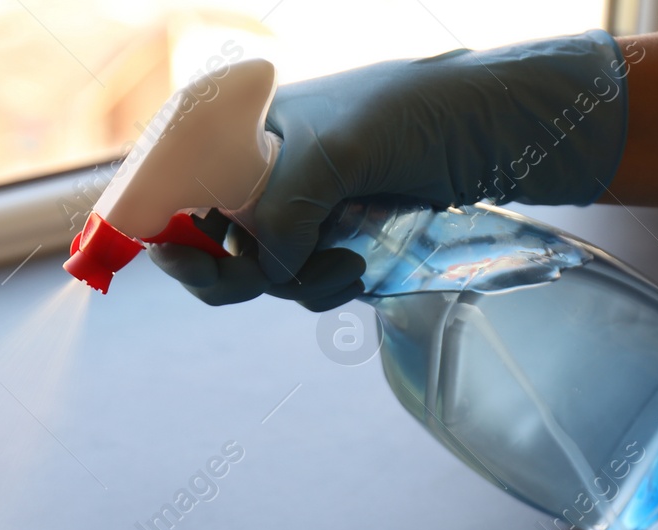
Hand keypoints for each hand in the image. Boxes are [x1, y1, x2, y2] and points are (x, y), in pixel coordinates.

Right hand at [150, 31, 630, 308]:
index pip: (169, 179)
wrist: (499, 129)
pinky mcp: (330, 237)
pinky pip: (299, 283)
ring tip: (349, 265)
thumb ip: (280, 208)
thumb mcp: (333, 151)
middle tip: (265, 279)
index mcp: (238, 122)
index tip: (171, 255)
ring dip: (296, 283)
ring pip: (257, 273)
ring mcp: (295, 205)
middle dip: (237, 271)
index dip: (158, 222)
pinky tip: (360, 270)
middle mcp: (256, 165)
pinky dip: (322, 288)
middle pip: (205, 242)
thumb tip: (263, 269)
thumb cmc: (414, 113)